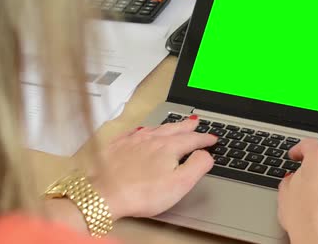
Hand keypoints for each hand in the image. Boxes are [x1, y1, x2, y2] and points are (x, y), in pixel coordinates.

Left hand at [91, 116, 216, 219]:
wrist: (105, 194)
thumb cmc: (142, 193)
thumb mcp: (179, 184)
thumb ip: (197, 166)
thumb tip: (206, 154)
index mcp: (169, 147)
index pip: (192, 139)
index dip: (205, 139)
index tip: (212, 138)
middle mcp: (152, 139)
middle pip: (174, 128)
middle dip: (187, 125)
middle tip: (195, 122)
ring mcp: (133, 140)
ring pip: (155, 128)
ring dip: (168, 125)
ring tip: (175, 124)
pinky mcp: (118, 146)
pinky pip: (135, 132)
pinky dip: (144, 130)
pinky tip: (143, 131)